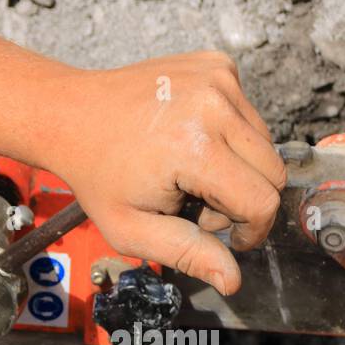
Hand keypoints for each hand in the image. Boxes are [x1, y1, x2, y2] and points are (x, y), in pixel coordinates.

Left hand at [48, 51, 285, 295]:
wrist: (71, 114)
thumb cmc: (97, 174)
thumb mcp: (132, 229)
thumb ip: (186, 254)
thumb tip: (233, 281)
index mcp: (195, 147)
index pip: (263, 200)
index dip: (250, 229)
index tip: (222, 236)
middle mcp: (214, 104)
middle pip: (273, 172)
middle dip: (244, 199)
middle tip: (197, 204)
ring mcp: (218, 77)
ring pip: (265, 143)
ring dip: (238, 168)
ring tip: (191, 173)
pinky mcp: (217, 64)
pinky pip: (249, 114)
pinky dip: (230, 135)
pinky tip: (192, 140)